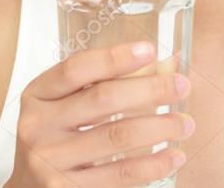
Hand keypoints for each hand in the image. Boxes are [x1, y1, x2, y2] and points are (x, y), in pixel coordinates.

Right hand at [4, 40, 193, 186]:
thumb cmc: (59, 135)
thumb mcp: (69, 103)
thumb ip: (112, 81)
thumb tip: (171, 62)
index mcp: (38, 95)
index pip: (76, 68)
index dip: (115, 57)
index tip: (151, 49)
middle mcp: (37, 126)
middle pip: (102, 99)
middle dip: (150, 89)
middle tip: (183, 85)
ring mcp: (50, 162)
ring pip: (117, 136)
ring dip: (161, 127)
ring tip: (186, 123)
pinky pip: (120, 174)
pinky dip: (153, 164)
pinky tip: (174, 156)